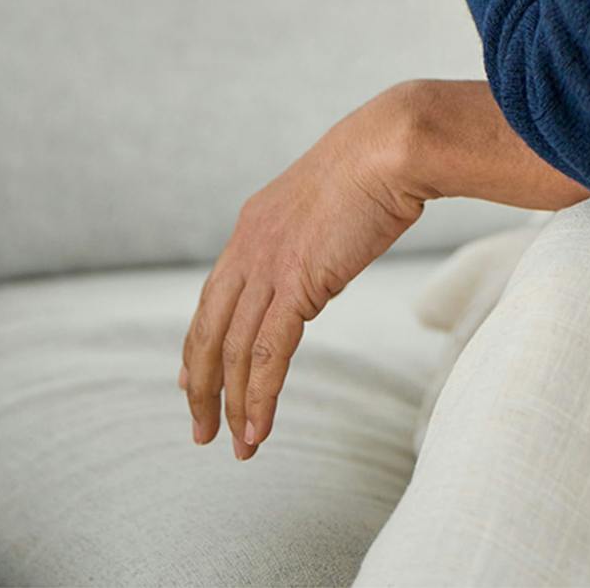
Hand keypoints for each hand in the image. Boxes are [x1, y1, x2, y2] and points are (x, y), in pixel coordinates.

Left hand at [178, 83, 434, 459]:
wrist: (394, 143)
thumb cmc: (380, 160)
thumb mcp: (329, 196)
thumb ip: (314, 230)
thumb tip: (328, 249)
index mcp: (252, 226)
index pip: (212, 299)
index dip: (200, 346)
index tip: (195, 381)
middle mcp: (248, 248)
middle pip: (207, 332)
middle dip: (201, 387)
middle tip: (201, 430)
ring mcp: (269, 266)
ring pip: (234, 352)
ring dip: (233, 405)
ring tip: (239, 446)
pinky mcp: (298, 284)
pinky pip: (268, 354)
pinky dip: (260, 397)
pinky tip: (259, 428)